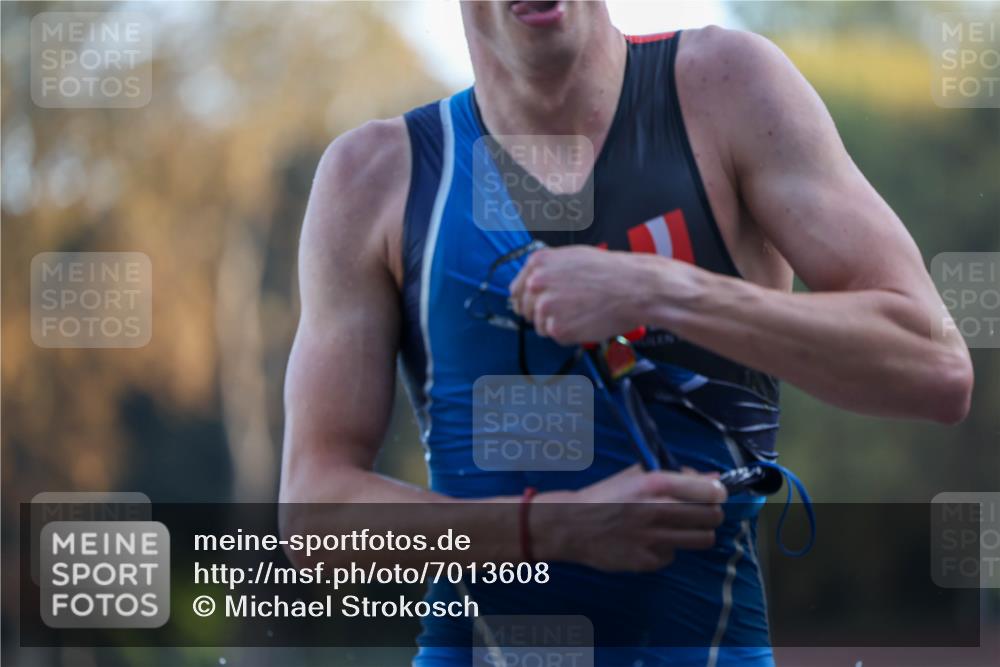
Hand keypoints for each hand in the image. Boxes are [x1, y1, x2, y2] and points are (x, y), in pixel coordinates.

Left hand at [508, 245, 651, 343]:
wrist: (635, 287)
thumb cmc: (610, 271)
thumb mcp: (572, 257)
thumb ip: (548, 270)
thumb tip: (532, 286)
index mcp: (538, 263)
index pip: (517, 290)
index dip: (526, 300)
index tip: (534, 307)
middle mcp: (536, 283)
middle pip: (527, 310)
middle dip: (544, 314)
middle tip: (569, 310)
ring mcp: (545, 307)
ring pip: (541, 326)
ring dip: (558, 324)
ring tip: (583, 312)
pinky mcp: (557, 328)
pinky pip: (557, 337)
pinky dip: (571, 334)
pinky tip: (587, 320)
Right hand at [532, 465, 726, 571]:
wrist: (571, 525)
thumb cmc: (604, 495)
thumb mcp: (635, 475)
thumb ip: (674, 474)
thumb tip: (712, 477)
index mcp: (655, 484)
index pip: (710, 490)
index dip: (718, 492)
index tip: (715, 493)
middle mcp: (658, 511)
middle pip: (713, 517)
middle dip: (711, 513)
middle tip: (700, 512)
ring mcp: (654, 539)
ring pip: (703, 539)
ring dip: (696, 532)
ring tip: (681, 528)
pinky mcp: (647, 561)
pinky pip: (674, 555)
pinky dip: (668, 548)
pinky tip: (651, 541)